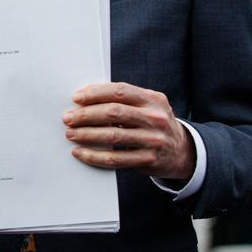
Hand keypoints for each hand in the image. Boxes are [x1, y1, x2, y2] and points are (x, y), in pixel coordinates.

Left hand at [62, 82, 195, 179]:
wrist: (182, 152)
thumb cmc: (154, 123)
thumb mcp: (148, 106)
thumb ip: (124, 100)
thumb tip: (85, 99)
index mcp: (152, 99)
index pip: (120, 91)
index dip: (95, 93)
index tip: (76, 97)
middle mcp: (155, 118)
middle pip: (113, 113)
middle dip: (86, 115)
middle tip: (68, 118)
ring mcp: (154, 140)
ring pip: (112, 136)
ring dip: (86, 134)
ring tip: (70, 133)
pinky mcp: (148, 160)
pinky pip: (115, 159)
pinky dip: (94, 156)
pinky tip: (80, 152)